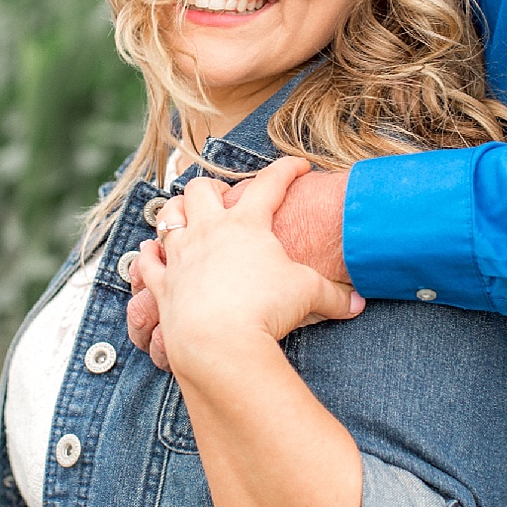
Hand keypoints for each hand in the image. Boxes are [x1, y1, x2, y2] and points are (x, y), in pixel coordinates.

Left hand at [129, 158, 361, 369]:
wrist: (220, 342)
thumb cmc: (265, 309)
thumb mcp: (308, 294)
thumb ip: (334, 295)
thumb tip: (359, 303)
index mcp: (247, 224)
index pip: (270, 184)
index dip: (287, 170)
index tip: (298, 165)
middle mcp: (209, 231)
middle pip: (202, 188)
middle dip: (213, 187)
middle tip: (225, 197)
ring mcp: (181, 255)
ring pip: (169, 216)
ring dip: (176, 212)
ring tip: (186, 217)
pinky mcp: (163, 284)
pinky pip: (148, 261)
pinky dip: (148, 255)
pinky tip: (151, 252)